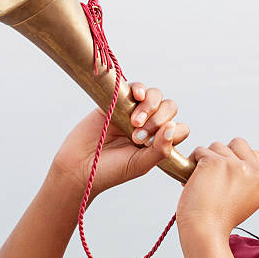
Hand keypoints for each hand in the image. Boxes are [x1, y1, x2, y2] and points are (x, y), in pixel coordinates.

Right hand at [50, 82, 188, 200]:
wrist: (78, 167)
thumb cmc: (111, 170)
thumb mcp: (140, 164)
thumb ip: (160, 150)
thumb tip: (173, 128)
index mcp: (159, 140)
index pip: (179, 128)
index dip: (173, 131)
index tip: (152, 144)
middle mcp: (150, 124)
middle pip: (169, 108)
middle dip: (159, 119)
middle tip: (139, 136)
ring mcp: (133, 111)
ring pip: (155, 95)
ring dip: (150, 106)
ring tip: (134, 122)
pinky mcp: (117, 101)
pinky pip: (135, 87)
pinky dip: (140, 88)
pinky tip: (137, 96)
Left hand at [176, 138, 258, 237]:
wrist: (205, 232)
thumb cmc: (219, 220)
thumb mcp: (246, 200)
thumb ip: (248, 179)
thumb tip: (234, 159)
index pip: (254, 153)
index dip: (236, 160)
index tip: (226, 175)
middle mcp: (254, 171)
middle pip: (237, 144)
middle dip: (222, 154)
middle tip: (213, 174)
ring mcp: (235, 165)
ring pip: (217, 146)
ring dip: (206, 159)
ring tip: (201, 179)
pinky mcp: (215, 162)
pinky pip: (200, 150)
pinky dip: (192, 162)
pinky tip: (192, 179)